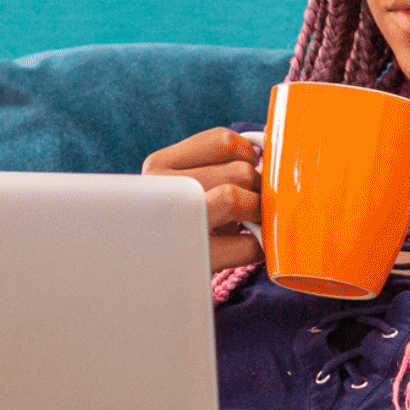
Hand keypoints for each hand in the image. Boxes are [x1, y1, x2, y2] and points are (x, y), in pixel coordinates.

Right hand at [143, 127, 262, 272]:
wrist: (144, 269)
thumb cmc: (175, 222)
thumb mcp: (181, 184)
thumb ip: (213, 163)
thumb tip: (265, 149)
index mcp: (158, 165)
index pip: (222, 140)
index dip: (247, 154)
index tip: (244, 169)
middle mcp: (160, 190)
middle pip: (239, 171)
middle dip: (257, 188)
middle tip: (250, 202)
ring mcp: (173, 225)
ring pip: (235, 199)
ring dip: (256, 211)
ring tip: (249, 220)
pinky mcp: (191, 261)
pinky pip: (245, 245)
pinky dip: (257, 245)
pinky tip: (247, 245)